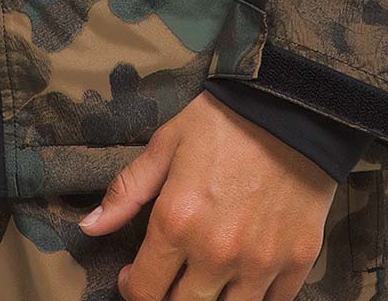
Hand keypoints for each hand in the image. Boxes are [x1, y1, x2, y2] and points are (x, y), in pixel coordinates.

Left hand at [78, 91, 335, 299]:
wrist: (291, 107)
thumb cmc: (223, 122)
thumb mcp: (166, 144)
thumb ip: (127, 190)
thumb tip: (90, 226)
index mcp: (177, 222)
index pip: (145, 290)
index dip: (132, 289)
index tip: (133, 278)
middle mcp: (216, 252)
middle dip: (169, 299)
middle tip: (169, 278)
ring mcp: (259, 263)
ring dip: (211, 300)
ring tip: (204, 280)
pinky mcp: (297, 262)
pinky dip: (253, 298)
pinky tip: (243, 280)